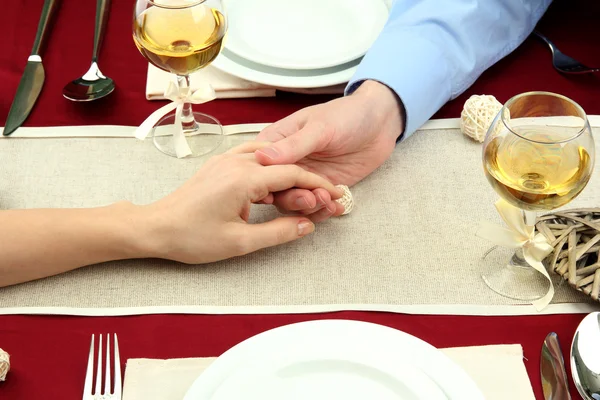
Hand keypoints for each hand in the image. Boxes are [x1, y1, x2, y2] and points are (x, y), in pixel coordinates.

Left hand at [142, 142, 342, 263]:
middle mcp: (236, 162)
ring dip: (288, 170)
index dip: (317, 184)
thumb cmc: (192, 237)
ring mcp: (225, 161)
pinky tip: (274, 182)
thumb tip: (306, 226)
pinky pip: (251, 157)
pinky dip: (270, 166)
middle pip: (283, 163)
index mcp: (243, 178)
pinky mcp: (218, 165)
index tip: (334, 194)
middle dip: (306, 179)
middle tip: (322, 197)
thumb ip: (278, 233)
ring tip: (301, 191)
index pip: (292, 173)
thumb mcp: (239, 242)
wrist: (155, 227)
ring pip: (268, 156)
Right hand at [255, 80, 403, 220]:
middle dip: (292, 199)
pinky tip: (336, 207)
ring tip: (328, 202)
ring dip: (310, 207)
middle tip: (311, 198)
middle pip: (276, 190)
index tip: (274, 194)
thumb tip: (262, 158)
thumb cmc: (346, 115)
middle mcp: (286, 163)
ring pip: (295, 202)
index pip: (259, 168)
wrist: (379, 123)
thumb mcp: (319, 127)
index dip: (264, 183)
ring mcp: (305, 177)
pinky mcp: (323, 188)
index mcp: (276, 143)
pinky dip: (324, 210)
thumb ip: (293, 145)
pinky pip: (316, 206)